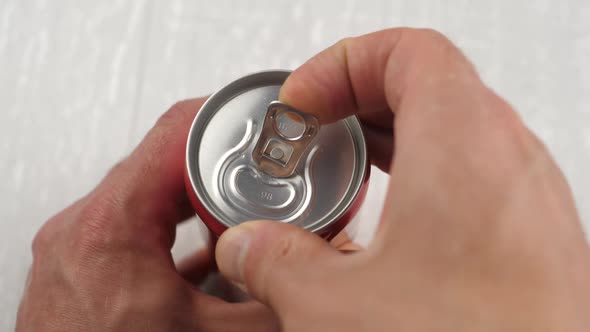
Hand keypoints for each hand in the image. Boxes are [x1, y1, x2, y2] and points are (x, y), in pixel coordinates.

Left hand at [17, 98, 277, 331]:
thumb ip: (272, 302)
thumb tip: (321, 288)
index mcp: (110, 230)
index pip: (173, 135)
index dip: (224, 118)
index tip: (257, 120)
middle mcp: (83, 231)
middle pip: (161, 163)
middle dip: (219, 166)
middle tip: (260, 172)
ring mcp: (77, 250)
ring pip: (147, 195)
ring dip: (193, 200)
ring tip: (235, 211)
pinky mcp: (81, 270)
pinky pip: (132, 230)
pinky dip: (171, 232)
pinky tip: (204, 253)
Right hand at [215, 28, 589, 330]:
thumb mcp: (338, 309)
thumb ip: (277, 264)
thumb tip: (249, 249)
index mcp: (462, 144)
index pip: (405, 52)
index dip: (340, 65)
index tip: (302, 105)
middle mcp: (509, 159)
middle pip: (426, 86)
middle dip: (355, 105)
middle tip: (314, 138)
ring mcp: (528, 199)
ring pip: (453, 133)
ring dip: (390, 145)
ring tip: (344, 180)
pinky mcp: (532, 240)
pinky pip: (475, 180)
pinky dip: (424, 184)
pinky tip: (388, 233)